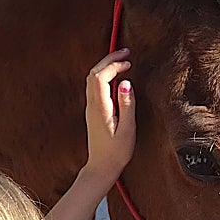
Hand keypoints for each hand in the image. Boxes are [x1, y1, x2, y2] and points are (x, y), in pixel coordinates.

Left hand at [84, 49, 135, 185]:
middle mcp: (91, 105)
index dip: (113, 65)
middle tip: (125, 52)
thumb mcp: (128, 129)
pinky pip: (95, 87)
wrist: (101, 167)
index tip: (128, 62)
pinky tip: (117, 77)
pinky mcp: (93, 111)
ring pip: (92, 79)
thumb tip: (126, 82)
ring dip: (105, 66)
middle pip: (93, 73)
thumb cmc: (116, 151)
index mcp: (100, 108)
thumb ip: (127, 105)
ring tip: (122, 61)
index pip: (100, 76)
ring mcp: (90, 108)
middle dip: (108, 59)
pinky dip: (104, 76)